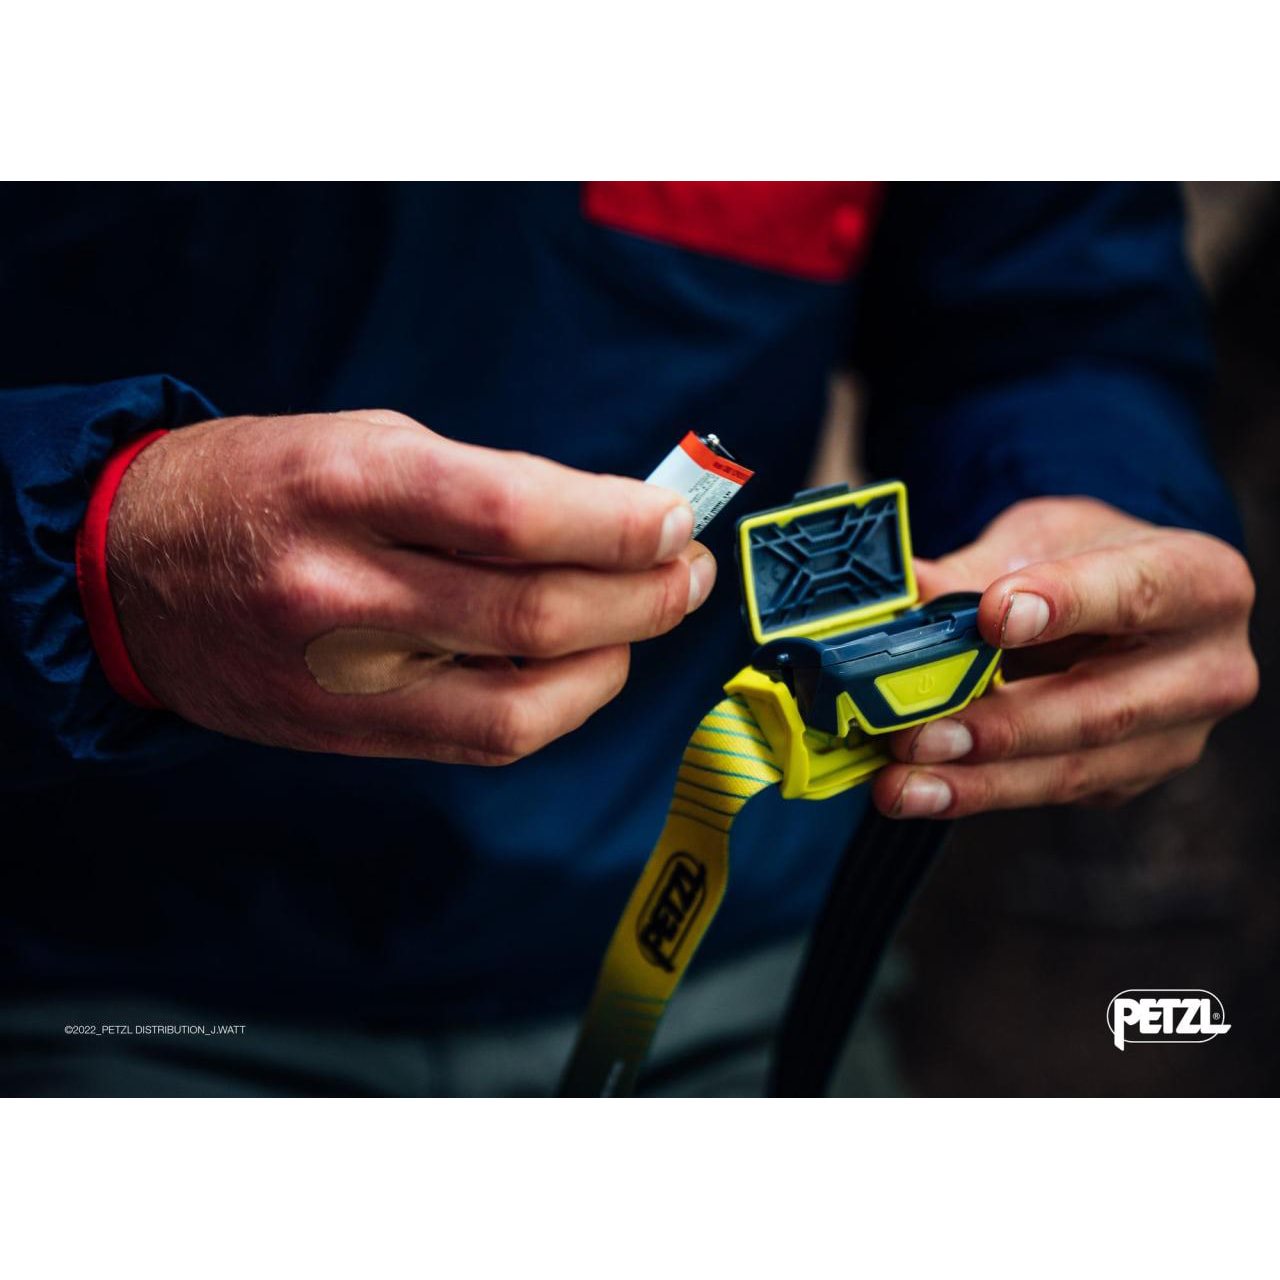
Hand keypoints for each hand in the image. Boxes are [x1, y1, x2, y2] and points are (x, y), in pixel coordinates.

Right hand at [107, 411, 714, 763]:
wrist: (128, 571)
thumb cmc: (263, 486)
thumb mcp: (364, 442)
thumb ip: (486, 483)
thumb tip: (610, 522)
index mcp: (345, 486)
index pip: (513, 516)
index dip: (616, 525)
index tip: (673, 521)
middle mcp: (340, 589)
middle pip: (532, 617)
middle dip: (640, 598)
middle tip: (686, 575)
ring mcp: (342, 678)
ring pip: (520, 705)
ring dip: (613, 663)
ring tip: (643, 621)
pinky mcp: (348, 735)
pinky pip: (484, 741)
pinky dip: (557, 707)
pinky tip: (583, 668)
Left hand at [872, 497, 1257, 818]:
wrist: (1121, 601)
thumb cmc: (1084, 557)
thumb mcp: (1039, 539)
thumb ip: (979, 569)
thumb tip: (907, 588)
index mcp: (1203, 582)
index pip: (1137, 593)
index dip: (1065, 605)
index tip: (993, 615)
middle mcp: (1207, 670)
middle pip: (1102, 708)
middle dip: (1000, 727)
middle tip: (917, 734)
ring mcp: (1176, 738)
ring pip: (1072, 769)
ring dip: (977, 783)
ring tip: (900, 785)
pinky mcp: (1130, 780)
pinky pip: (1051, 790)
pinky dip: (979, 792)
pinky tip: (920, 789)